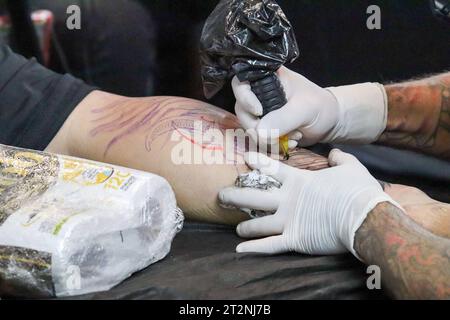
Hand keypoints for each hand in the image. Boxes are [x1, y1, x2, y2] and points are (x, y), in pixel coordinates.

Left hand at [219, 149, 396, 256]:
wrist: (364, 216)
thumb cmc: (357, 191)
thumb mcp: (351, 167)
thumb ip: (340, 158)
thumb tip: (334, 152)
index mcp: (299, 181)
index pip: (273, 169)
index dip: (258, 162)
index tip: (245, 158)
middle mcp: (288, 200)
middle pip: (255, 195)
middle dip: (236, 195)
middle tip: (221, 194)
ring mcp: (289, 220)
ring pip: (259, 222)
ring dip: (246, 225)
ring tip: (236, 227)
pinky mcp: (294, 239)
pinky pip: (270, 245)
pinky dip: (254, 248)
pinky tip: (239, 250)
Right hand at [232, 66, 387, 146]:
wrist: (330, 122)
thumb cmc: (320, 106)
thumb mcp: (304, 109)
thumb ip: (282, 119)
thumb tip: (258, 133)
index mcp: (267, 78)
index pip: (241, 84)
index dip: (245, 99)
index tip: (260, 112)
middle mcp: (259, 94)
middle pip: (242, 110)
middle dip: (258, 126)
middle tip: (277, 133)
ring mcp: (261, 113)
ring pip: (249, 128)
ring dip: (268, 138)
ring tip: (293, 136)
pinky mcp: (265, 128)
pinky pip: (259, 140)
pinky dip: (272, 145)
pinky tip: (291, 142)